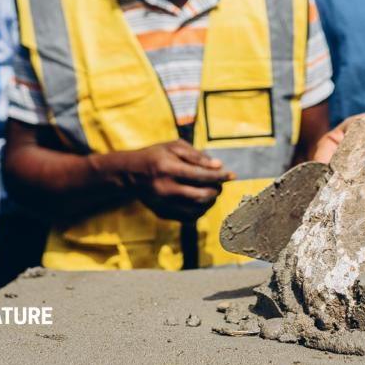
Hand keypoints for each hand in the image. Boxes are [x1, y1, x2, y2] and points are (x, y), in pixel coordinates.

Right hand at [91, 141, 233, 220]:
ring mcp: (163, 203)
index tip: (233, 175)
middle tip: (220, 185)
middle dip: (216, 190)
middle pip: (200, 195)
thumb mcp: (174, 146)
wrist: (131, 173)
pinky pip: (188, 217)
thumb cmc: (156, 155)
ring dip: (211, 202)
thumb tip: (218, 165)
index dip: (219, 176)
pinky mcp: (162, 213)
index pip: (200, 175)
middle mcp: (165, 188)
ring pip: (196, 209)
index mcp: (168, 168)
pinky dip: (200, 211)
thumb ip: (197, 155)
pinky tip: (202, 201)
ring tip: (213, 192)